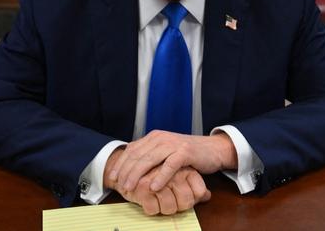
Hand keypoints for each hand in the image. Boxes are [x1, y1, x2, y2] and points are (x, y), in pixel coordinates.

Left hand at [108, 130, 236, 193]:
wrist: (212, 149)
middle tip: (119, 185)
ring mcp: (173, 144)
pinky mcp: (185, 152)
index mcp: (154, 137)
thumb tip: (129, 166)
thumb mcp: (165, 152)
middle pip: (138, 155)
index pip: (132, 149)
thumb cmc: (187, 154)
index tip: (112, 176)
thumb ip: (150, 155)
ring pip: (150, 159)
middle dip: (126, 171)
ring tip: (131, 187)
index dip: (121, 163)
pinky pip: (170, 165)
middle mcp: (161, 138)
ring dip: (138, 175)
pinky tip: (153, 186)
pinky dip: (160, 176)